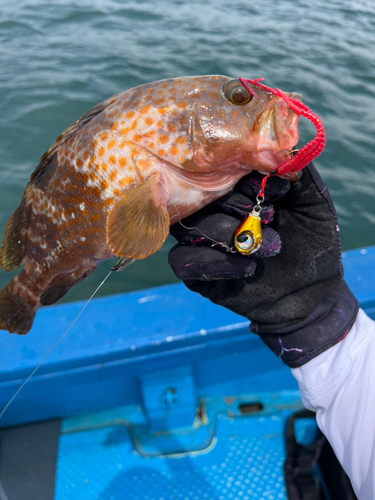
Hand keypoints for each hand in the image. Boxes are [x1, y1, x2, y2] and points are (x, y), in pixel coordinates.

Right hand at [169, 164, 357, 366]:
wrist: (313, 293)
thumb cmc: (313, 243)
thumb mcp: (313, 204)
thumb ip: (296, 174)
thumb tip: (279, 147)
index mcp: (235, 189)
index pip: (219, 168)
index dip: (242, 173)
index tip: (276, 189)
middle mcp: (214, 210)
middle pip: (198, 196)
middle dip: (235, 205)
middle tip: (271, 216)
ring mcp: (202, 241)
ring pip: (187, 228)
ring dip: (227, 235)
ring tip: (267, 247)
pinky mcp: (197, 273)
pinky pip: (183, 261)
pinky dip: (214, 263)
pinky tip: (248, 268)